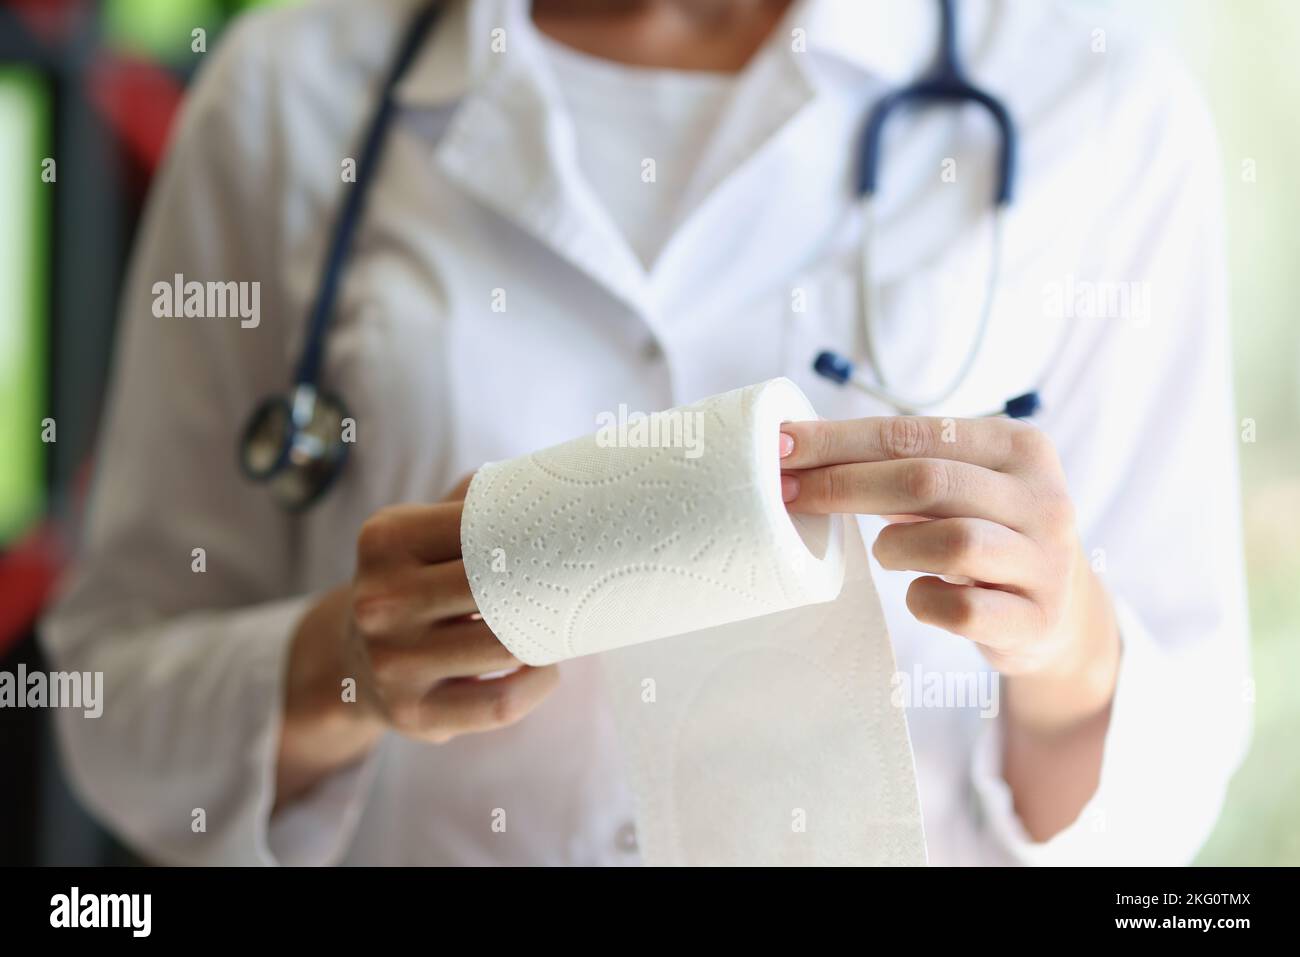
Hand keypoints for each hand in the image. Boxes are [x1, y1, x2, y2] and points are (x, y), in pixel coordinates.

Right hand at [276, 478, 558, 806]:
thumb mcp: (423, 533)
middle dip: (546, 585)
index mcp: (387, 540)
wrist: (353, 661)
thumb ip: (477, 500)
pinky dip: (537, 686)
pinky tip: (546, 669)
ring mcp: (392, 662)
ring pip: (504, 647)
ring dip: (547, 636)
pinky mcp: (413, 714)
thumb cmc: (413, 583)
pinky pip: (499, 703)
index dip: (535, 532)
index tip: (570, 536)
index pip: (481, 527)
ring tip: (562, 623)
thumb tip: (553, 482)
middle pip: (497, 588)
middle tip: (578, 581)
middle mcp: (380, 601)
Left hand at [778, 416, 1119, 733]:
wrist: (1058, 616)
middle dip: (845, 485)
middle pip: (928, 481)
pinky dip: (924, 601)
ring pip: (953, 543)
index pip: (914, 433)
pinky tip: (920, 594)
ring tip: (887, 553)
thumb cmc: (984, 534)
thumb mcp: (961, 486)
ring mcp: (1045, 562)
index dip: (840, 440)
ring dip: (896, 547)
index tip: (781, 446)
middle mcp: (1043, 498)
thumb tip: (797, 447)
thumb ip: (900, 463)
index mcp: (1019, 447)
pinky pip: (961, 610)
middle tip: (789, 495)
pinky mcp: (1035, 620)